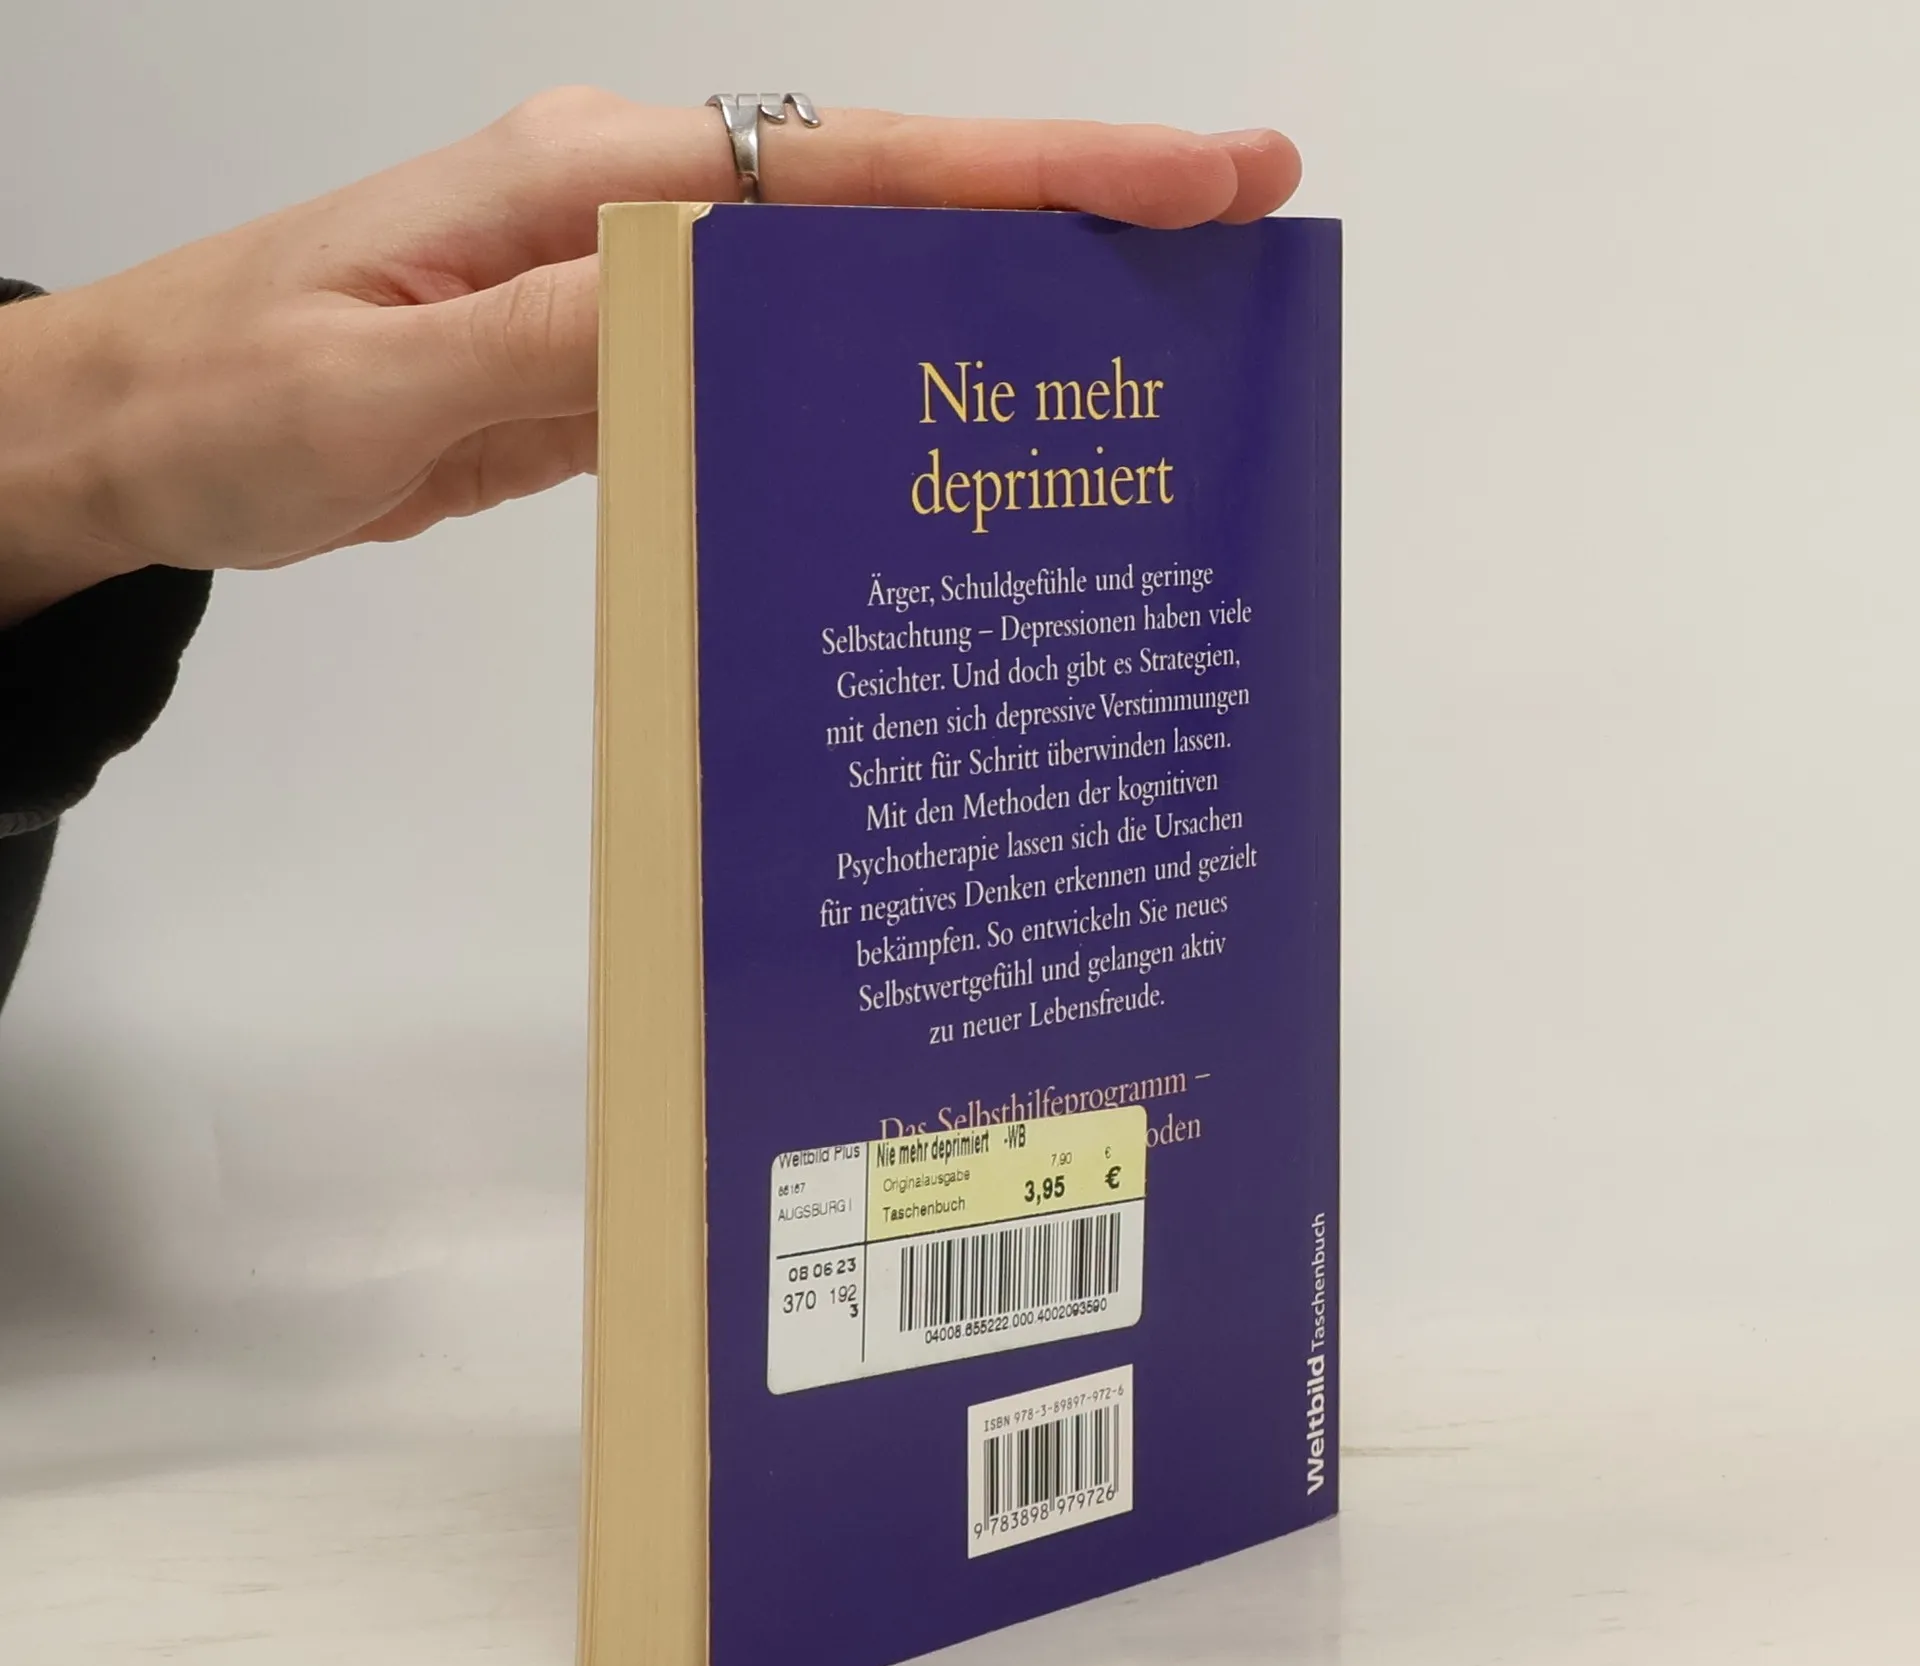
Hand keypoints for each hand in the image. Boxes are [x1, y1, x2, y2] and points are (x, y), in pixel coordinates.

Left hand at [0, 93, 1300, 623]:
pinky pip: (776, 363)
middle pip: (890, 206)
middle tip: (1229, 258)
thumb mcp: (388, 380)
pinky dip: (874, 383)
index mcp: (598, 187)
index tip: (1202, 177)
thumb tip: (744, 309)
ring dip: (987, 305)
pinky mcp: (615, 364)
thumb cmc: (234, 398)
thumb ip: (572, 339)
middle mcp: (637, 214)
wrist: (139, 433)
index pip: (860, 170)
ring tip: (1134, 359)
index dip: (1040, 173)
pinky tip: (946, 431)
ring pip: (847, 288)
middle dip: (1065, 220)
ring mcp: (633, 288)